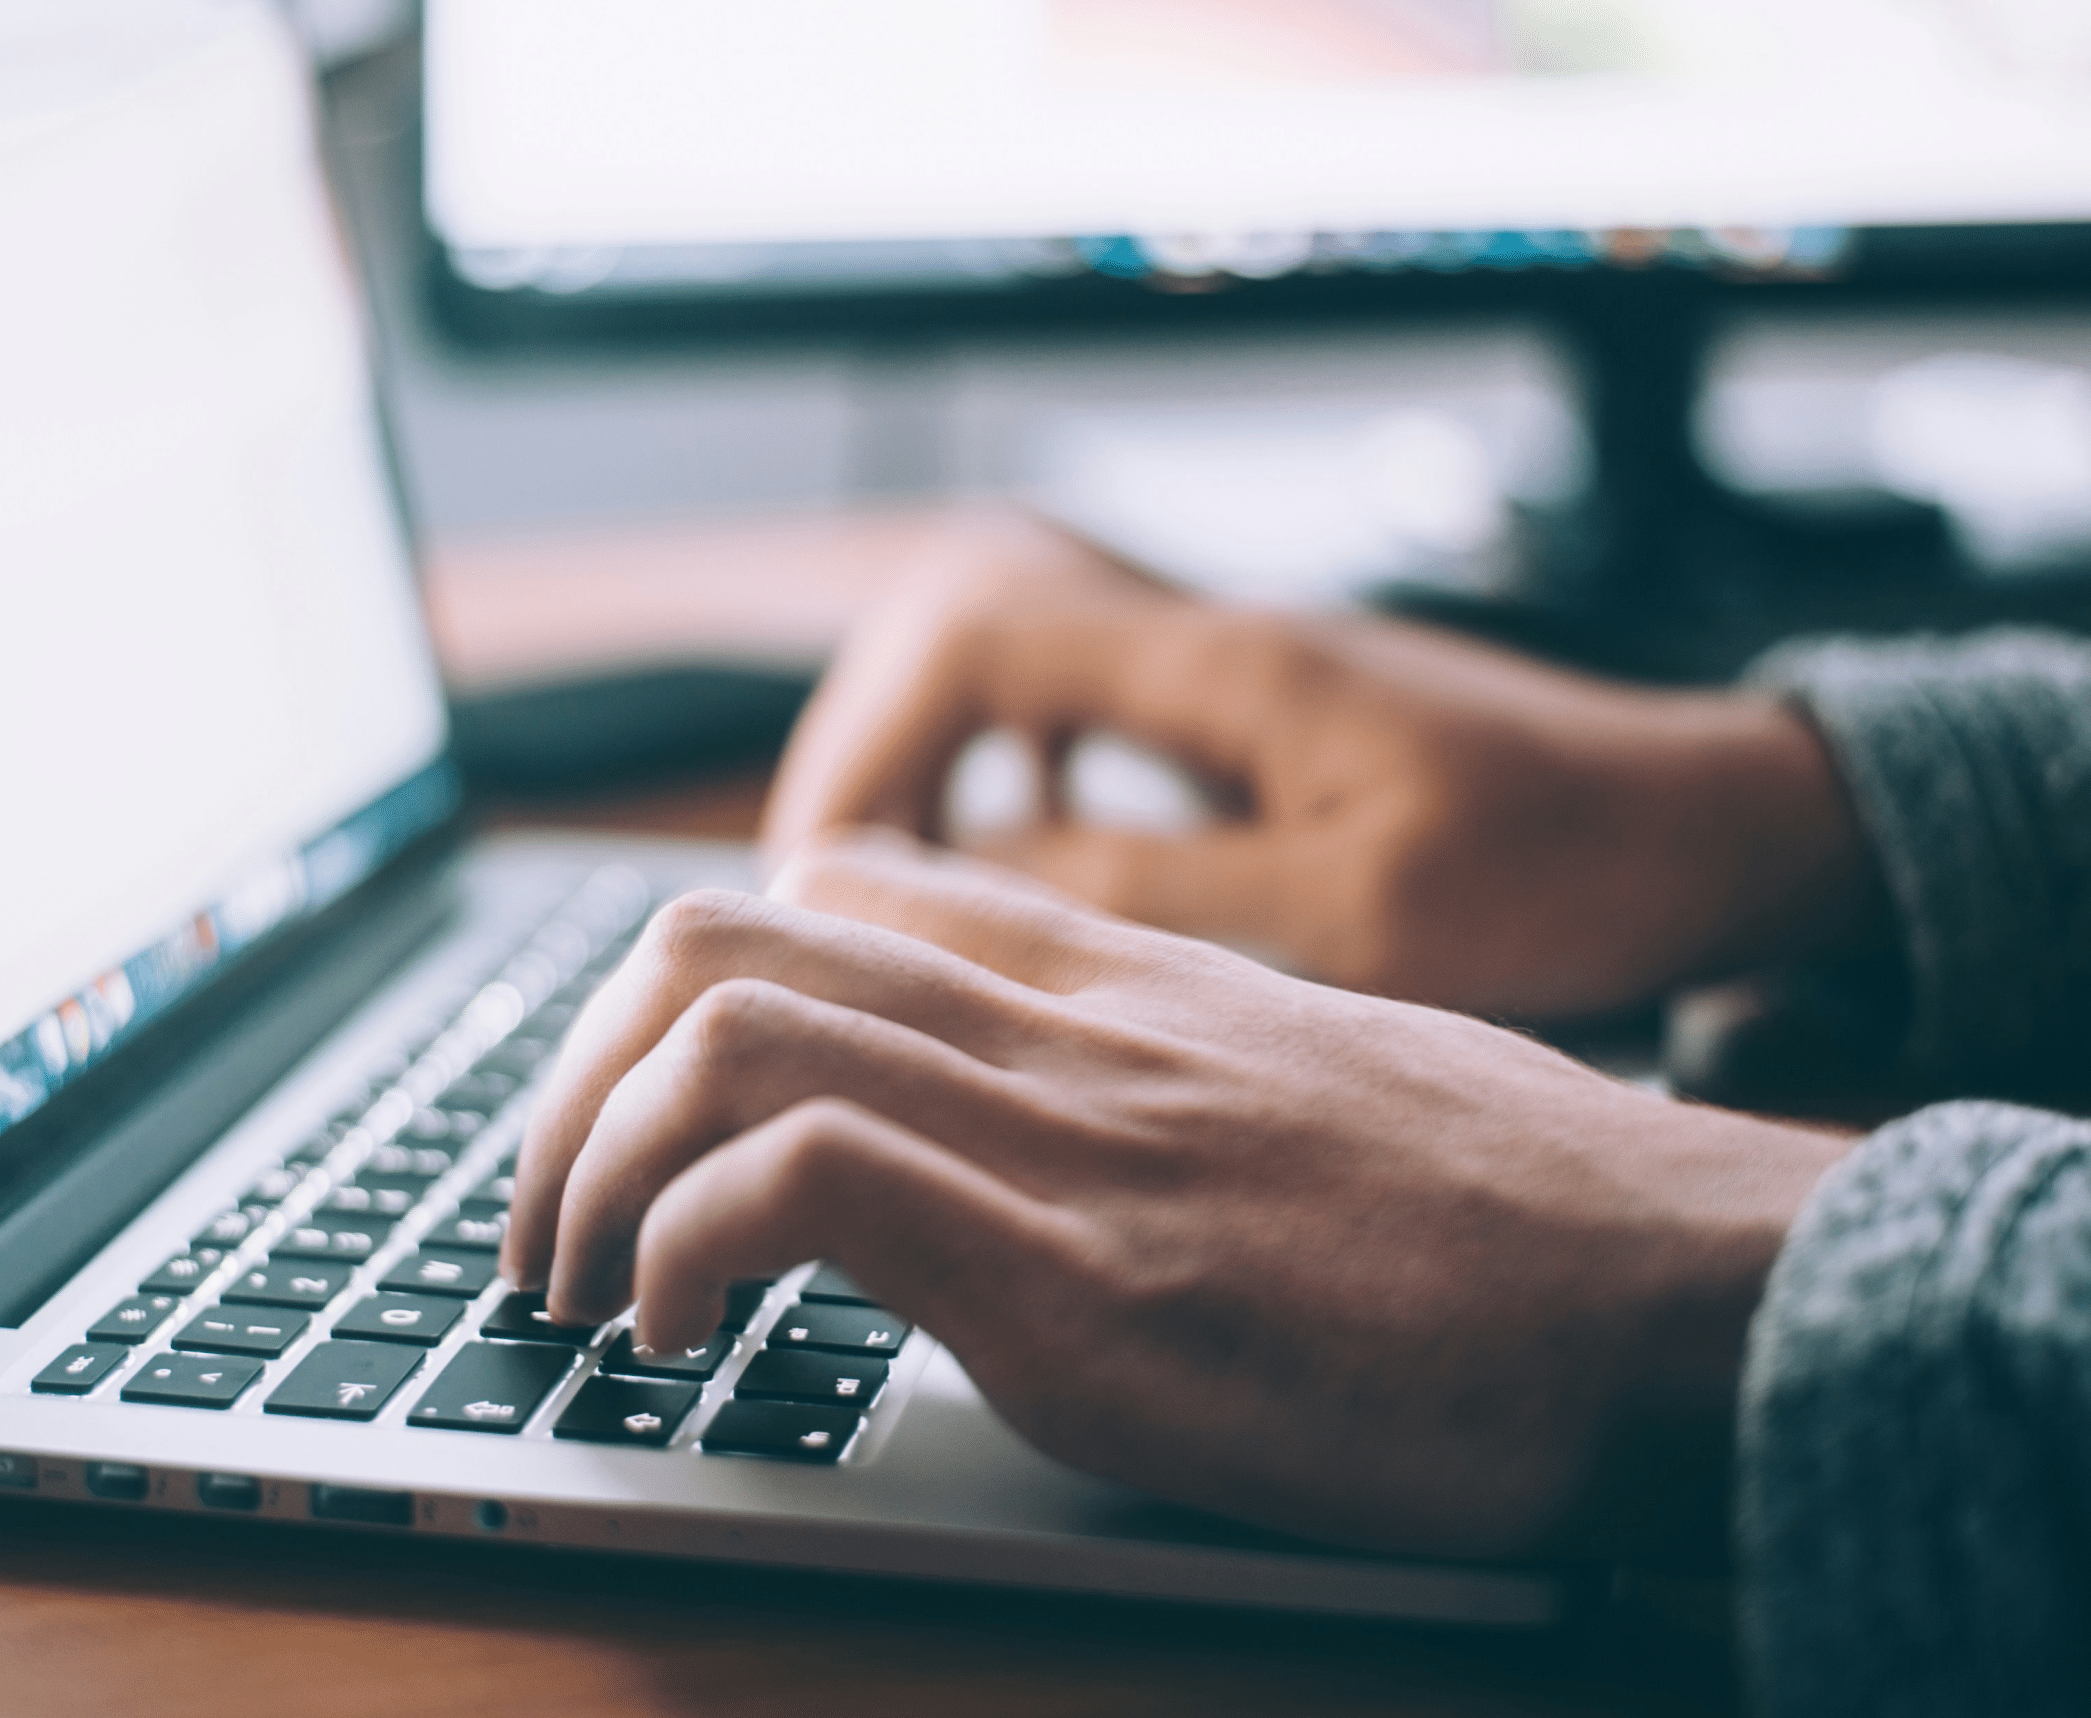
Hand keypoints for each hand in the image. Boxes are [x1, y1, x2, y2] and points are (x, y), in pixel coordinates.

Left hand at [504, 834, 1850, 1558]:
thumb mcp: (1309, 1077)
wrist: (1682, 1292)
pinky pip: (802, 1180)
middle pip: (720, 937)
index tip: (638, 1114)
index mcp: (1109, 981)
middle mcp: (1064, 1028)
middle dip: (571, 1079)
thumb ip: (1156, 1064)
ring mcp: (1067, 1140)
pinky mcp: (1086, 1282)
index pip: (829, 888)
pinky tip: (680, 1340)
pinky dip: (683, 1247)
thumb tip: (1047, 1119)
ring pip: (725, 1029)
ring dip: (586, 1163)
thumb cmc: (1514, 1212)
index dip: (677, 990)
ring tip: (579, 1289)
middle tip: (547, 1219)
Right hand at [762, 513, 1879, 1019]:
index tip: (830, 869)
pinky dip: (1017, 779)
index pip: (976, 634)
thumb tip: (978, 882)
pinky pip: (1085, 718)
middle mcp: (1214, 644)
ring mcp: (1234, 675)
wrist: (1707, 824)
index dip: (872, 743)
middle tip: (830, 889)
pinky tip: (1019, 866)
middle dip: (874, 752)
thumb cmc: (1567, 866)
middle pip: (966, 634)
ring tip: (893, 886)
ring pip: (1017, 673)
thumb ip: (1158, 886)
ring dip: (936, 764)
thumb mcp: (1358, 912)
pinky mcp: (1259, 721)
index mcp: (1228, 666)